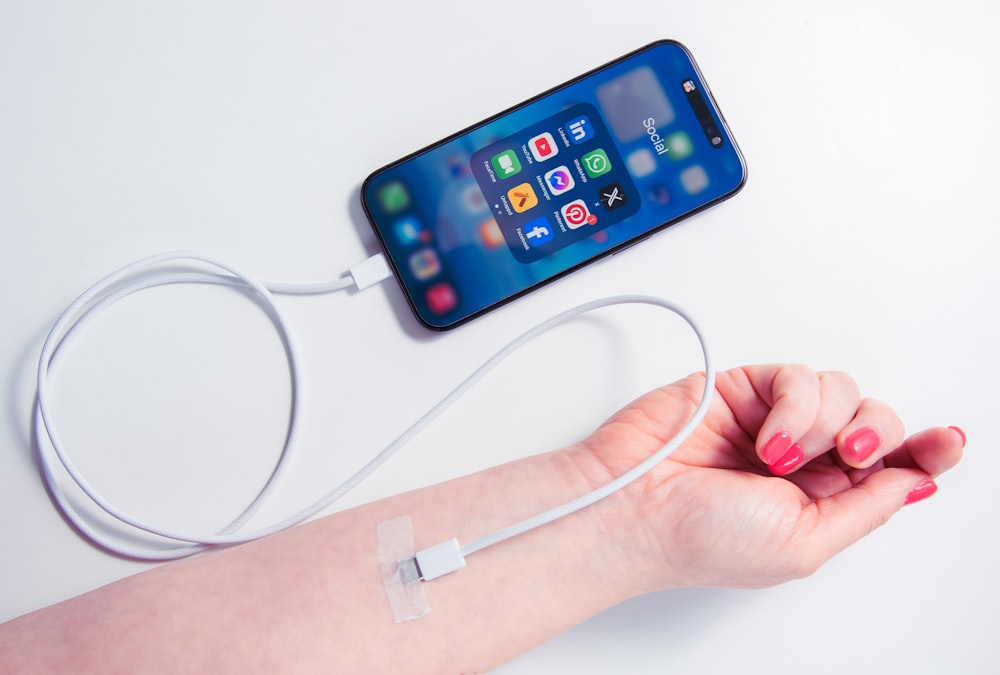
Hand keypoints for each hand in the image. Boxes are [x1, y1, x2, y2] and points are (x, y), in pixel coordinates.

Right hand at [573, 364, 964, 591]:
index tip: (949, 443)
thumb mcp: (805, 543)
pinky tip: (767, 435)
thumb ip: (864, 507)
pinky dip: (793, 404)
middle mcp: (803, 457)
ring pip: (842, 392)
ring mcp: (775, 419)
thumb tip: (913, 479)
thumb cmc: (703, 538)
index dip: (925, 450)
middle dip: (874, 434)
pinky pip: (799, 375)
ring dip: (822, 424)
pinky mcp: (747, 388)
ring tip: (779, 455)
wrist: (635, 504)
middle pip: (875, 421)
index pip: (890, 466)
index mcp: (821, 500)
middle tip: (848, 455)